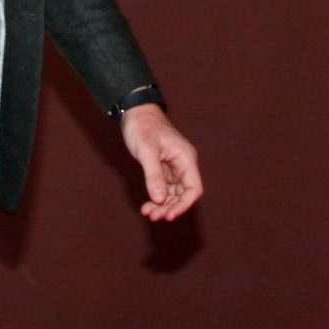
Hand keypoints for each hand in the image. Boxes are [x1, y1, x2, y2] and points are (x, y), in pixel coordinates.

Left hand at [120, 104, 203, 221]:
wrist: (134, 112)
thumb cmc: (142, 127)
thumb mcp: (146, 151)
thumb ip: (153, 175)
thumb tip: (159, 199)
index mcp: (185, 158)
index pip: (193, 188)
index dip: (184, 204)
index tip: (169, 215)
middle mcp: (183, 164)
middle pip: (184, 194)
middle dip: (170, 207)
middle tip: (154, 216)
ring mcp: (174, 167)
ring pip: (174, 193)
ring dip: (163, 205)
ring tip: (148, 213)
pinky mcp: (164, 168)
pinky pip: (164, 188)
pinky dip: (157, 198)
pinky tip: (147, 206)